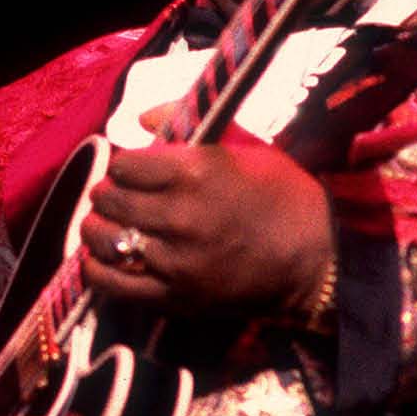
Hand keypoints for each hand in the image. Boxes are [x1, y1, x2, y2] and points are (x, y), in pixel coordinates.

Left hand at [78, 106, 334, 318]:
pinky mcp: (175, 298)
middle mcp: (181, 215)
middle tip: (117, 198)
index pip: (124, 164)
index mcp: (197, 171)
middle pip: (110, 200)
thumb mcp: (248, 147)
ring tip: (106, 227)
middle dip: (109, 195)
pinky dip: (97, 270)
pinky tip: (102, 260)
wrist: (319, 259)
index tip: (132, 170)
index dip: (124, 165)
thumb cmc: (284, 195)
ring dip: (98, 230)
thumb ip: (191, 127)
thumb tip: (141, 118)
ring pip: (104, 240)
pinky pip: (112, 284)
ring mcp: (176, 260)